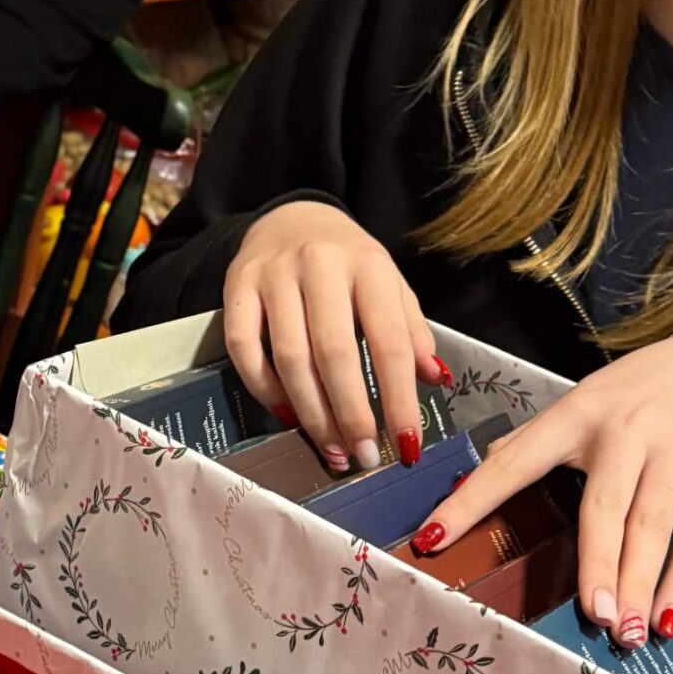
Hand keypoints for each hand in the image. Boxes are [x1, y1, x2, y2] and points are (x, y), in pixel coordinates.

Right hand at [222, 200, 449, 472]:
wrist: (291, 217)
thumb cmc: (349, 263)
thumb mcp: (390, 286)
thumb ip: (412, 331)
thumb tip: (435, 379)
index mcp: (369, 266)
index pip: (389, 342)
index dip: (399, 399)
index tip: (407, 444)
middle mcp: (321, 265)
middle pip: (335, 353)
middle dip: (352, 414)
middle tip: (364, 456)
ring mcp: (274, 275)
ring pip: (290, 357)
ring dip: (312, 414)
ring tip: (332, 449)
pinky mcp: (237, 287)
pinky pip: (244, 350)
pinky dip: (265, 390)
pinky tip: (287, 415)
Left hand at [412, 330, 672, 644]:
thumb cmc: (643, 391)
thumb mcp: (583, 401)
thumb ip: (537, 440)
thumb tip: (482, 472)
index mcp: (576, 415)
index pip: (513, 463)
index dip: (470, 501)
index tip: (434, 539)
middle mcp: (624, 433)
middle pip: (604, 506)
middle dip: (596, 564)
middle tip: (591, 614)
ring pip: (653, 526)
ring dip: (640, 583)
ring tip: (624, 630)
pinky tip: (668, 616)